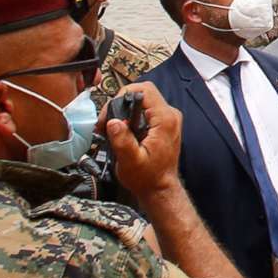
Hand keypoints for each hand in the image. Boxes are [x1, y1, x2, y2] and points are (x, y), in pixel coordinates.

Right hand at [105, 82, 182, 200]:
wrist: (159, 188)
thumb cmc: (147, 178)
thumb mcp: (130, 161)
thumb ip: (122, 140)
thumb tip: (114, 122)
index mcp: (165, 120)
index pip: (145, 90)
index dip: (123, 95)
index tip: (111, 113)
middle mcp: (170, 116)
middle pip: (142, 93)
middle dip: (120, 104)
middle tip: (107, 122)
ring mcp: (168, 119)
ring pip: (142, 101)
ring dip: (124, 111)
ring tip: (112, 128)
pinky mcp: (163, 124)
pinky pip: (145, 111)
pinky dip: (130, 117)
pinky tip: (121, 131)